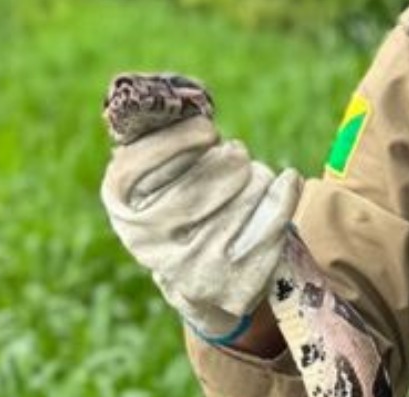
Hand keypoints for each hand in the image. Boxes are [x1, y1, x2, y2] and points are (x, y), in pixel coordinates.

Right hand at [101, 115, 299, 341]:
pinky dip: (284, 194)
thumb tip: (189, 100)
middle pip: (203, 179)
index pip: (138, 163)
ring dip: (257, 176)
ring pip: (243, 195)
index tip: (207, 130)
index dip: (176, 141)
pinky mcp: (237, 279)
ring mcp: (195, 265)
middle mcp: (151, 241)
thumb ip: (161, 138)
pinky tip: (286, 182)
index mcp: (122, 207)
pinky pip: (273, 221)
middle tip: (236, 154)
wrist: (205, 284)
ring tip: (253, 176)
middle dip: (229, 159)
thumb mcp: (159, 178)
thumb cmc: (182, 209)